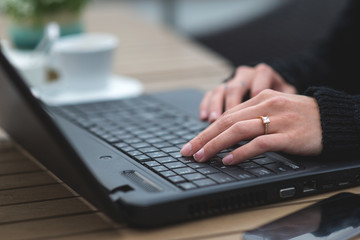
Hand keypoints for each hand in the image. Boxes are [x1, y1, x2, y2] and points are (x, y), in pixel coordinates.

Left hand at [181, 89, 321, 164]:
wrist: (334, 119)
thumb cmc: (302, 117)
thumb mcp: (275, 110)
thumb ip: (252, 118)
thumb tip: (226, 134)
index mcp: (261, 98)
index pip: (227, 114)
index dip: (206, 130)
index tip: (192, 143)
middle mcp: (267, 105)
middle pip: (227, 121)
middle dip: (204, 137)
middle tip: (188, 151)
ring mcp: (278, 120)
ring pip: (238, 131)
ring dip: (216, 145)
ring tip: (201, 156)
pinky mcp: (288, 136)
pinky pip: (259, 144)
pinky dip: (241, 153)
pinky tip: (228, 160)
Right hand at [200, 63, 296, 122]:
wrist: (279, 92)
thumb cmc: (286, 99)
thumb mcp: (290, 99)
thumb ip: (286, 105)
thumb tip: (285, 121)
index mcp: (265, 74)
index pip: (258, 86)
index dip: (252, 101)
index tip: (250, 118)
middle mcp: (247, 75)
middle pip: (234, 89)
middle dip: (227, 109)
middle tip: (222, 123)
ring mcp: (233, 80)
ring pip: (221, 90)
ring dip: (215, 106)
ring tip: (212, 121)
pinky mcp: (224, 88)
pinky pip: (211, 93)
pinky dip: (206, 105)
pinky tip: (204, 117)